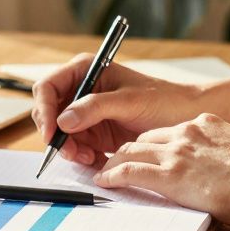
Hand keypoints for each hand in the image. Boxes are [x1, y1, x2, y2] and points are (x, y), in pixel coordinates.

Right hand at [31, 53, 202, 165]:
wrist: (185, 118)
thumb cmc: (164, 100)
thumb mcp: (129, 101)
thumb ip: (94, 107)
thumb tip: (62, 120)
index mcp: (86, 71)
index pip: (48, 87)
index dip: (43, 109)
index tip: (51, 132)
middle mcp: (82, 91)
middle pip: (49, 113)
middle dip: (55, 134)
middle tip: (69, 151)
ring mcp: (87, 114)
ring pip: (60, 134)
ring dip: (68, 149)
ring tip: (88, 157)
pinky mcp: (95, 133)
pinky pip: (76, 147)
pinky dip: (80, 157)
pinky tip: (96, 160)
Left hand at [93, 113, 229, 228]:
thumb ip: (223, 155)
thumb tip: (218, 171)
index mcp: (206, 124)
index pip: (167, 130)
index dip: (152, 143)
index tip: (144, 152)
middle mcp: (187, 132)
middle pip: (144, 137)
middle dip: (128, 150)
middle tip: (115, 162)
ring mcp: (177, 153)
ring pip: (131, 150)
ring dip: (114, 162)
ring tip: (104, 172)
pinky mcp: (170, 176)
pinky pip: (130, 170)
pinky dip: (113, 174)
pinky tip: (104, 181)